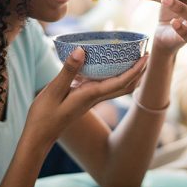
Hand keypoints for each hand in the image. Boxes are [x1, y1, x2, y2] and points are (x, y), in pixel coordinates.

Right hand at [25, 48, 147, 146]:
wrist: (39, 135)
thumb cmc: (45, 115)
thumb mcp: (54, 90)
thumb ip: (68, 70)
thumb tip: (82, 50)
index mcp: (91, 95)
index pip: (121, 82)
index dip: (136, 70)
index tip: (147, 56)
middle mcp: (95, 98)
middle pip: (125, 85)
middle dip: (138, 71)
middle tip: (147, 53)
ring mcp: (90, 99)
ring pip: (117, 86)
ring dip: (129, 73)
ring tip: (134, 56)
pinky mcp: (84, 98)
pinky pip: (105, 85)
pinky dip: (113, 74)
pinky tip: (108, 64)